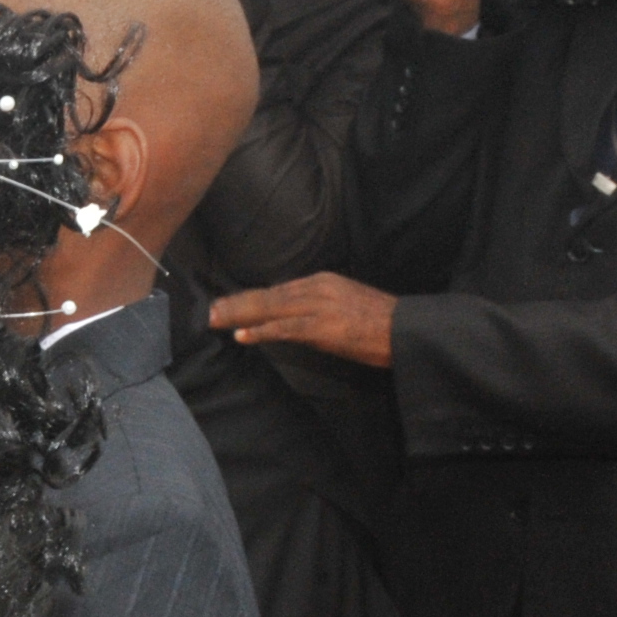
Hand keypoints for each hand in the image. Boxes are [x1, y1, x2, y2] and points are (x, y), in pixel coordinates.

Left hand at [208, 273, 398, 369]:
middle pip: (268, 296)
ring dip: (240, 316)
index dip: (250, 298)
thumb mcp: (345, 302)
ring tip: (216, 321)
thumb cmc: (378, 322)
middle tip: (210, 311)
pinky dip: (261, 331)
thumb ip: (317, 304)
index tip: (228, 303)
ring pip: (270, 308)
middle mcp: (316, 288)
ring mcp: (319, 306)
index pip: (278, 290)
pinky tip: (242, 336)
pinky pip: (284, 328)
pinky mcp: (323, 326)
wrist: (406, 330)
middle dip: (236, 304)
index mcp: (321, 281)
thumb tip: (290, 315)